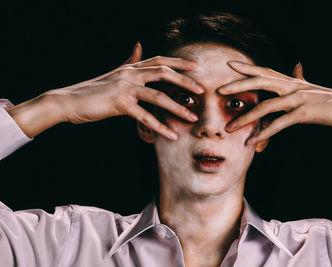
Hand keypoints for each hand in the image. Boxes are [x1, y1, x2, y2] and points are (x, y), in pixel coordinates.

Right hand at [8, 42, 204, 139]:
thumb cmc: (93, 90)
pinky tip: (171, 135)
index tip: (195, 66)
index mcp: (130, 68)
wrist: (68, 101)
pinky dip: (159, 127)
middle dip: (184, 81)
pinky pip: (144, 117)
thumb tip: (139, 46)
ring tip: (192, 117)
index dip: (178, 62)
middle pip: (163, 72)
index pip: (159, 61)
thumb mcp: (114, 73)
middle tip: (201, 90)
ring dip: (177, 107)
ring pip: (157, 96)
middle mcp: (130, 74)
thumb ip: (129, 61)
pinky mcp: (119, 103)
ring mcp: (125, 88)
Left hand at [217, 61, 331, 144]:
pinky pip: (280, 124)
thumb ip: (299, 79)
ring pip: (266, 106)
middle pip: (261, 81)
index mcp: (292, 81)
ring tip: (229, 128)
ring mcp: (299, 98)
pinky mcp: (305, 112)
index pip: (266, 71)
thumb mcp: (312, 89)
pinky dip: (265, 133)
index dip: (248, 67)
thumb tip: (296, 66)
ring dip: (246, 118)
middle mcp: (293, 86)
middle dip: (239, 85)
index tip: (230, 64)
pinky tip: (253, 142)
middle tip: (219, 90)